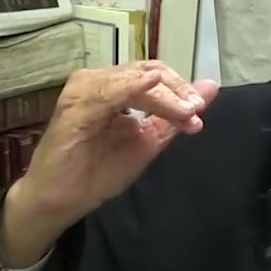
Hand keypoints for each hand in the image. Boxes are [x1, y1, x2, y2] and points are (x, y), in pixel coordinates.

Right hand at [0, 62, 219, 266]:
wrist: (60, 200)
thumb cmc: (97, 171)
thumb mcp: (146, 142)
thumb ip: (175, 117)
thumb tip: (210, 87)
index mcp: (115, 88)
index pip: (155, 74)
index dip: (181, 91)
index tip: (198, 117)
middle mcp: (99, 81)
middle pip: (148, 71)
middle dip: (177, 91)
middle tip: (195, 112)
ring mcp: (85, 90)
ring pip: (134, 79)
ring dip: (164, 95)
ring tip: (185, 112)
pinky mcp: (75, 105)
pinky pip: (108, 90)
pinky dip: (132, 86)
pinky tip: (150, 86)